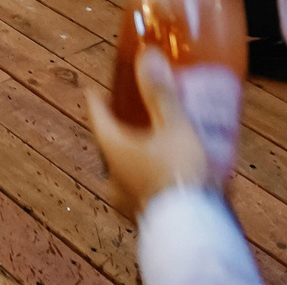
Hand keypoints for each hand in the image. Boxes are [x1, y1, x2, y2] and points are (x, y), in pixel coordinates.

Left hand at [86, 54, 218, 219]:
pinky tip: (166, 178)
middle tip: (133, 116)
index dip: (96, 99)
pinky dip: (148, 178)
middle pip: (109, 143)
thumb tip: (147, 56)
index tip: (95, 90)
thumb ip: (161, 93)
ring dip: (134, 155)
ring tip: (155, 145)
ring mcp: (124, 199)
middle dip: (120, 129)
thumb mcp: (174, 127)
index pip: (97, 116)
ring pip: (123, 169)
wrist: (191, 230)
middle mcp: (111, 174)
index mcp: (112, 148)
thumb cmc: (179, 174)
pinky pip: (139, 190)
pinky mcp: (142, 216)